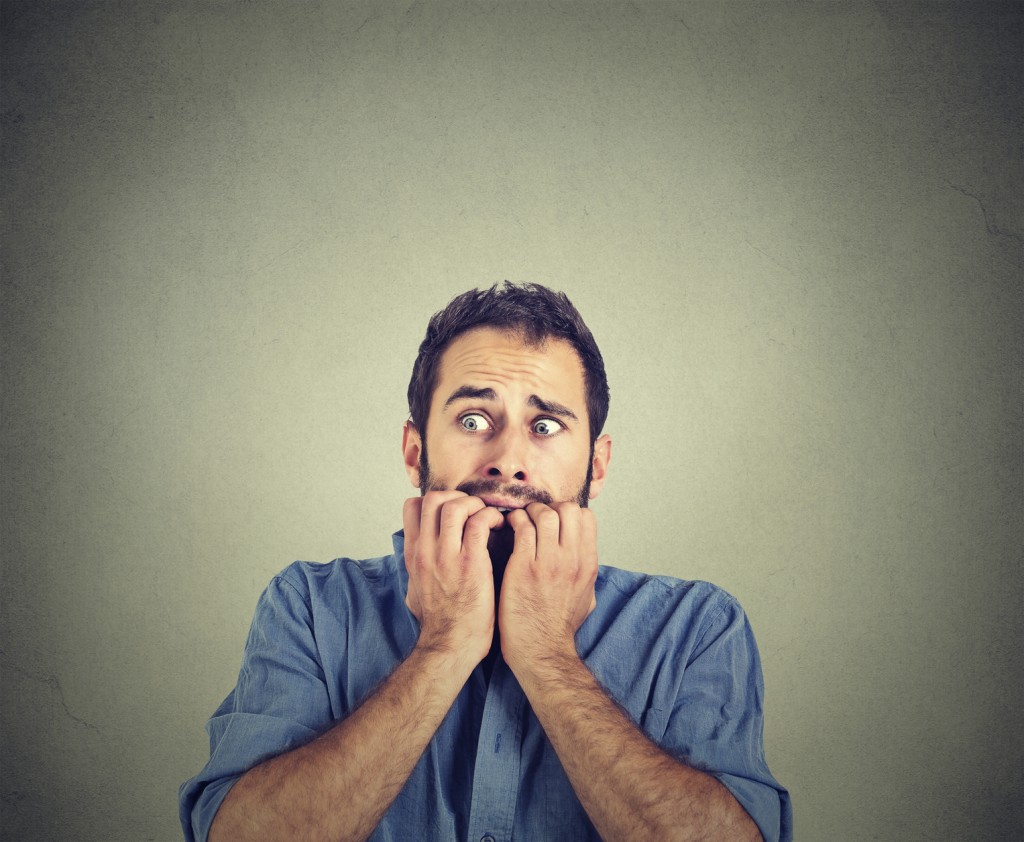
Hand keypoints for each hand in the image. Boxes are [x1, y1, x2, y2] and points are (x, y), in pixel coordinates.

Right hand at [402, 491, 504, 668]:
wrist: (450, 645)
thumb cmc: (440, 621)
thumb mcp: (415, 589)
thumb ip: (417, 567)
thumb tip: (418, 556)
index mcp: (414, 554)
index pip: (412, 507)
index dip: (436, 501)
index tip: (455, 510)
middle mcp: (426, 551)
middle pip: (433, 499)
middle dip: (457, 495)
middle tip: (474, 509)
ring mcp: (446, 556)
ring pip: (455, 505)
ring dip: (476, 504)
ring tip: (487, 516)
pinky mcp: (470, 563)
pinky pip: (479, 522)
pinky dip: (491, 516)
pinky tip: (499, 526)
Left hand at [498, 502, 598, 678]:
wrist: (541, 651)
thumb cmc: (559, 627)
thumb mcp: (587, 597)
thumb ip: (585, 572)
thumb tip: (584, 554)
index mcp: (588, 564)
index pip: (586, 517)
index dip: (568, 512)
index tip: (553, 519)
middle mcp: (572, 560)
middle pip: (568, 509)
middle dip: (549, 506)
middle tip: (534, 516)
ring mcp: (549, 563)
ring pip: (544, 514)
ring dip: (529, 512)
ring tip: (519, 520)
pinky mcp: (524, 567)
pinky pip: (522, 528)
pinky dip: (514, 521)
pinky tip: (507, 528)